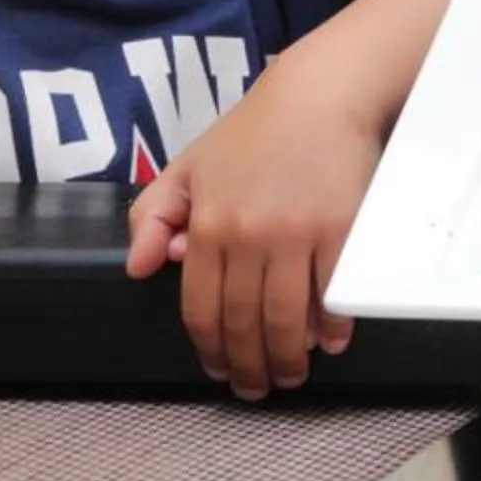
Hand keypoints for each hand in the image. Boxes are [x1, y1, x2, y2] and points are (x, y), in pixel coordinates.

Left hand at [124, 64, 384, 398]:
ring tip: (292, 374)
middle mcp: (247, 234)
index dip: (210, 350)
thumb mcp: (189, 165)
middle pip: (243, 322)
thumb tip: (140, 269)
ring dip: (289, 358)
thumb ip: (153, 214)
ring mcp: (296, 234)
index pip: (200, 308)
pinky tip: (330, 340)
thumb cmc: (256, 129)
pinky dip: (331, 325)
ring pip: (286, 319)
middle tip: (258, 387)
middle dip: (250, 366)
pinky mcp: (341, 229)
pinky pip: (332, 293)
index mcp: (207, 223)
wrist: (320, 93)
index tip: (220, 371)